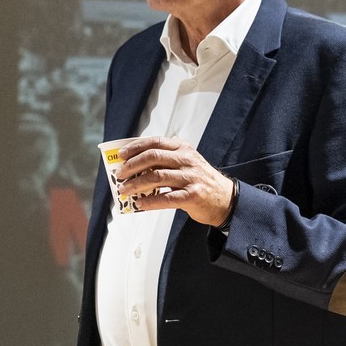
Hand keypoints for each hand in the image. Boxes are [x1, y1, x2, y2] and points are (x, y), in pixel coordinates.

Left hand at [111, 136, 235, 226]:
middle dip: (132, 166)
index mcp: (184, 149)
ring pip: (156, 177)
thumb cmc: (200, 181)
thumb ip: (165, 161)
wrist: (226, 199)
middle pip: (153, 157)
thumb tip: (133, 166)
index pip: (155, 142)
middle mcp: (188, 160)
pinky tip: (140, 204)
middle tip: (119, 175)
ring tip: (124, 191)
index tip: (120, 155)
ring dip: (136, 184)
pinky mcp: (193, 196)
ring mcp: (191, 178)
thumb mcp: (186, 163)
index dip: (135, 147)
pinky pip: (166, 198)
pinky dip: (150, 201)